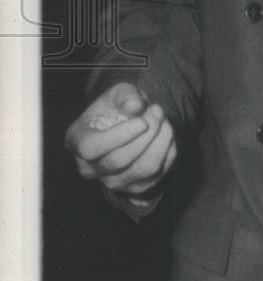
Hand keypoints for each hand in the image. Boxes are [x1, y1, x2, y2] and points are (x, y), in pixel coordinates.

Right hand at [65, 82, 176, 196]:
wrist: (124, 123)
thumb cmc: (115, 107)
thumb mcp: (117, 93)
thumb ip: (126, 95)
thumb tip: (136, 105)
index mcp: (77, 142)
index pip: (91, 148)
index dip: (119, 136)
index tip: (142, 122)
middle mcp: (89, 168)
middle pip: (120, 160)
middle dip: (146, 135)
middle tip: (158, 111)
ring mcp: (112, 181)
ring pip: (144, 169)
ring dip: (161, 141)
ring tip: (164, 120)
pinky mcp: (135, 187)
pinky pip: (159, 172)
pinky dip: (168, 151)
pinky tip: (166, 134)